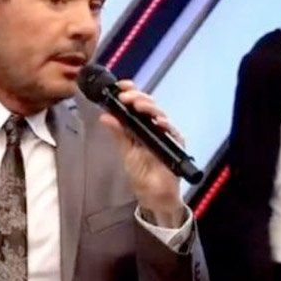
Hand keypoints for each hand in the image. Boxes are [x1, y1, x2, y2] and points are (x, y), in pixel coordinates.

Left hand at [98, 80, 184, 227]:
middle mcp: (153, 124)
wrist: (153, 193)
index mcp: (139, 124)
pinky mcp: (176, 142)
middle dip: (137, 97)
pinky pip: (172, 130)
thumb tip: (104, 116)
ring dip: (148, 107)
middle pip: (148, 104)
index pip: (136, 102)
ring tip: (137, 105)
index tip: (120, 87)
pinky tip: (158, 122)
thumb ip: (118, 132)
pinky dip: (165, 124)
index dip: (130, 92)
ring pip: (159, 112)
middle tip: (125, 97)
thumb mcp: (125, 150)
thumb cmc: (140, 172)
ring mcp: (165, 132)